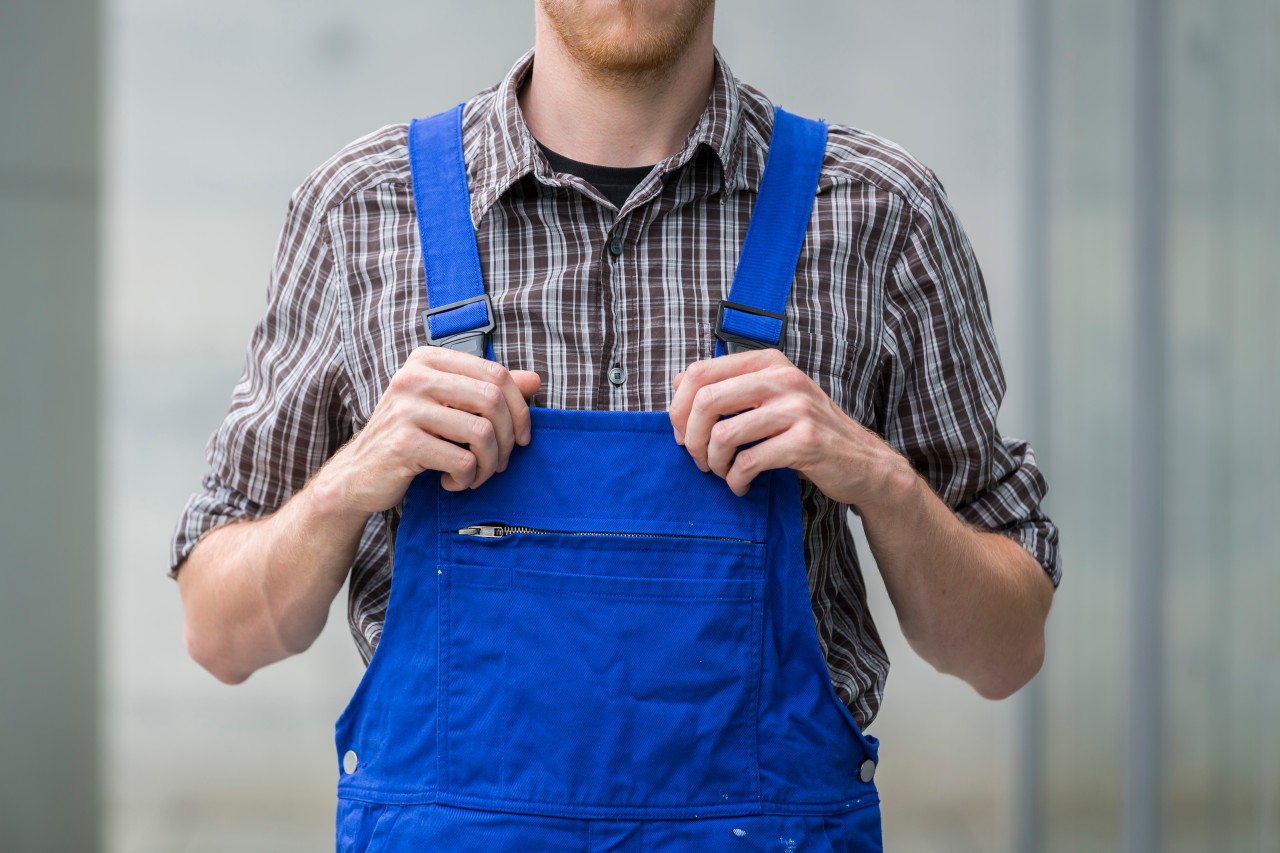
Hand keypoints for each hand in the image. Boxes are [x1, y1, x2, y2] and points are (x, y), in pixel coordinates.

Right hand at [316, 347, 540, 514]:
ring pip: (482, 433)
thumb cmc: (411, 438)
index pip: (495, 374)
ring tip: (476, 475)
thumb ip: (488, 391)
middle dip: (507, 439)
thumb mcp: (448, 408)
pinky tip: (452, 482)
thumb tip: (535, 380)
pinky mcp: (403, 443)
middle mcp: (414, 377)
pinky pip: (462, 461)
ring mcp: (406, 408)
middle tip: (500, 462)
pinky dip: (466, 479)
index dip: (519, 409)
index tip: (520, 438)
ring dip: (488, 464)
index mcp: (428, 360)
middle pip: (493, 401)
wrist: (359, 473)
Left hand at [668, 349, 907, 503]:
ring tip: (722, 473)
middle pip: (706, 401)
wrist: (862, 461)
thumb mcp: (773, 396)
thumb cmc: (806, 430)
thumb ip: (733, 387)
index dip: (679, 407)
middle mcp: (783, 378)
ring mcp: (797, 408)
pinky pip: (748, 463)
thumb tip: (677, 386)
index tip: (682, 433)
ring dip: (714, 463)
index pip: (701, 372)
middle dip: (691, 438)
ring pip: (724, 435)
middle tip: (698, 459)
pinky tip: (741, 486)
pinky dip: (736, 481)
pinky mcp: (806, 441)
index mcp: (768, 362)